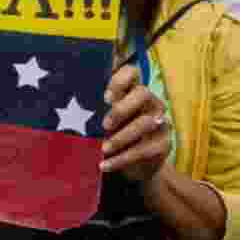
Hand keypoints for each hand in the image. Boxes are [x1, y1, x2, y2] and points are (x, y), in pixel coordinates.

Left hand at [100, 65, 170, 182]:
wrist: (135, 167)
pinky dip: (121, 159)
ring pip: (145, 122)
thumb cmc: (113, 136)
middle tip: (104, 125)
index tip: (105, 97)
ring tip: (102, 149)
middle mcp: (150, 102)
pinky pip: (144, 150)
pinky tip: (104, 166)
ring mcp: (160, 122)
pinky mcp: (164, 144)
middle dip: (122, 108)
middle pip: (143, 92)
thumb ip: (97, 110)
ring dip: (121, 137)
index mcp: (132, 91)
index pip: (132, 71)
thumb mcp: (104, 121)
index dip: (120, 79)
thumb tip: (75, 104)